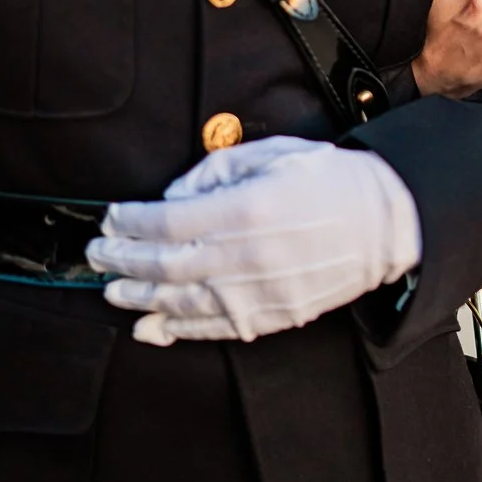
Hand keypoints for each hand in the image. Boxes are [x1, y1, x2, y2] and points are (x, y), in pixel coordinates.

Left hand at [85, 135, 421, 346]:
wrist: (384, 223)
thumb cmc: (330, 180)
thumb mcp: (275, 153)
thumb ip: (218, 168)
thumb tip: (174, 194)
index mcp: (246, 208)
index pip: (167, 221)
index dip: (131, 222)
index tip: (111, 217)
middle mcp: (246, 255)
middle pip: (165, 265)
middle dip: (122, 261)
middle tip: (96, 255)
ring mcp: (257, 292)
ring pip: (181, 301)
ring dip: (139, 297)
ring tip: (111, 289)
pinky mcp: (270, 317)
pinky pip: (212, 328)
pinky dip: (175, 329)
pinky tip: (150, 325)